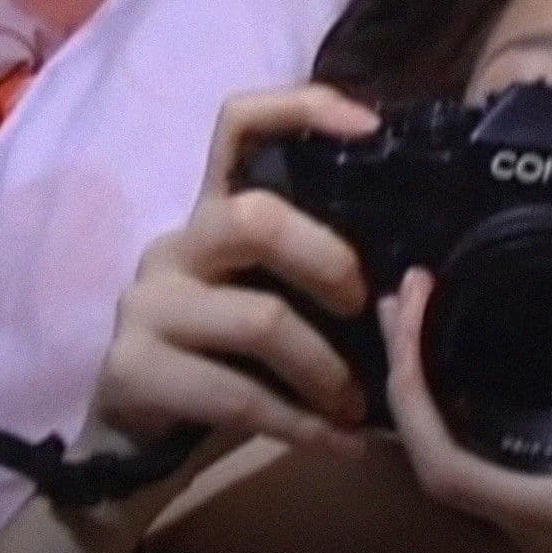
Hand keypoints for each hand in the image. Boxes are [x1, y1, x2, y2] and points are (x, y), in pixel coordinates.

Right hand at [81, 85, 378, 487]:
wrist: (137, 442)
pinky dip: (302, 426)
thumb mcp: (273, 303)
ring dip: (327, 370)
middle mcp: (175, 245)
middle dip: (328, 261)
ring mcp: (147, 305)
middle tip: (365, 307)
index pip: (238, 125)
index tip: (371, 128)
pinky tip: (340, 444)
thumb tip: (418, 276)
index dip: (301, 109)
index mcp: (215, 215)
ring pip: (260, 319)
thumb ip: (317, 275)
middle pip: (255, 219)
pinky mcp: (133, 369)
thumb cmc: (226, 361)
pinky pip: (237, 396)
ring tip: (358, 407)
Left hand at [381, 263, 551, 552]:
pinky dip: (473, 417)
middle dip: (410, 375)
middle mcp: (544, 528)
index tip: (414, 314)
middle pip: (437, 458)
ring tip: (433, 321)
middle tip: (414, 297)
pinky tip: (491, 372)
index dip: (410, 390)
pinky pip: (497, 471)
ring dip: (437, 395)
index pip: (444, 464)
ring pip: (463, 468)